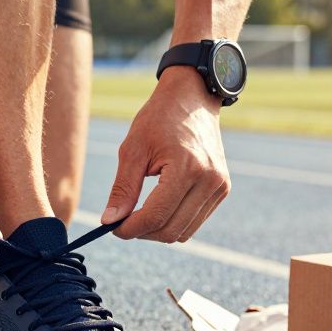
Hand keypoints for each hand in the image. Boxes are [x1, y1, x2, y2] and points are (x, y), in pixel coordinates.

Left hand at [101, 66, 230, 241]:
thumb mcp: (133, 149)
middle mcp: (209, 181)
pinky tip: (158, 207)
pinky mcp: (222, 189)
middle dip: (142, 232)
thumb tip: (109, 221)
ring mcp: (220, 187)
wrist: (192, 97)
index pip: (155, 216)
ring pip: (183, 232)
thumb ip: (122, 189)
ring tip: (138, 214)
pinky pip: (194, 221)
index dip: (129, 228)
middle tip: (121, 222)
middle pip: (170, 230)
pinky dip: (173, 222)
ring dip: (157, 231)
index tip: (111, 227)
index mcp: (187, 168)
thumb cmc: (158, 118)